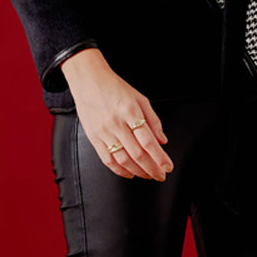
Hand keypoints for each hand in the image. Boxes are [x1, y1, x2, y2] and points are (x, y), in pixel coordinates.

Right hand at [60, 48, 173, 181]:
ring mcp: (104, 132)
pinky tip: (130, 173)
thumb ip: (153, 120)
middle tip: (160, 175)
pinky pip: (107, 159)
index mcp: (130, 112)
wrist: (88, 81)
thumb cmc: (114, 88)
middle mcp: (117, 123)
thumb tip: (162, 140)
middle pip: (137, 154)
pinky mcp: (94, 138)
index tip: (168, 167)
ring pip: (123, 159)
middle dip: (152, 169)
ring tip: (148, 175)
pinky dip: (120, 170)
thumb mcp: (140, 98)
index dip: (160, 157)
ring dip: (138, 171)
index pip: (148, 141)